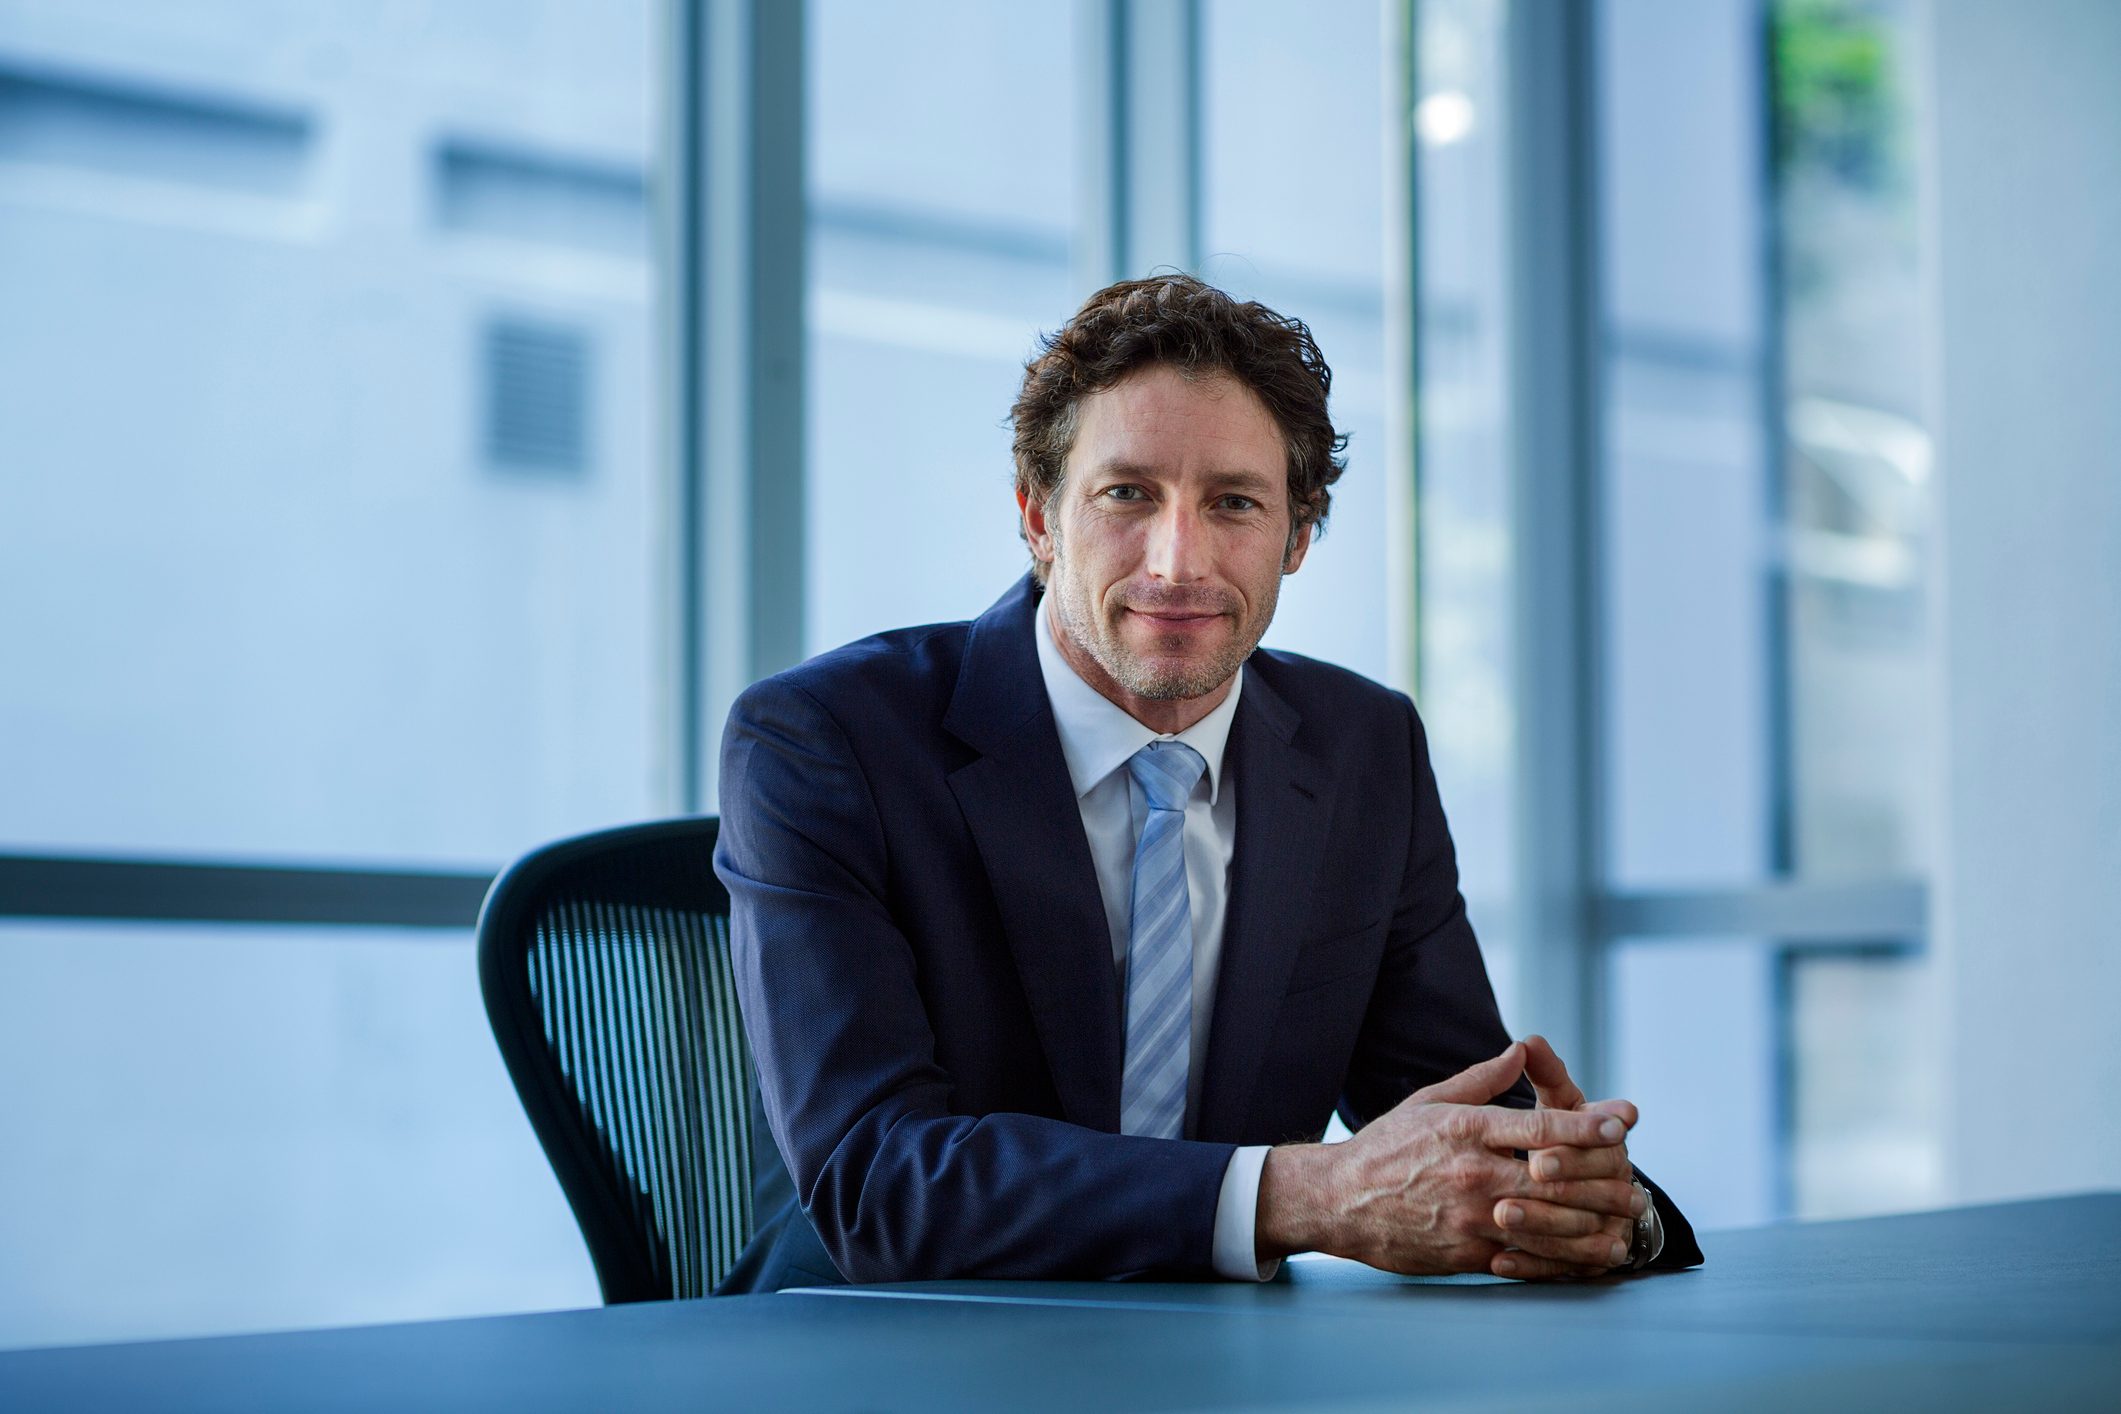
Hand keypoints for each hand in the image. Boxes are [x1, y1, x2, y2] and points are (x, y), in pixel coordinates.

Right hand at [1255, 1042, 1632, 1275]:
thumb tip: (1520, 1051)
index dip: (1586, 1125)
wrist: (1339, 1200)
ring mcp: (1470, 1216)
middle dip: (1602, 1184)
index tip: (1623, 1123)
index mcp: (1466, 1128)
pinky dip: (1560, 1260)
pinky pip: (1522, 1257)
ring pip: (1545, 1223)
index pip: (1538, 1126)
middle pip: (1554, 1180)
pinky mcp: (1465, 1251)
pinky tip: (1585, 1259)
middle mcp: (1472, 1172)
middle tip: (1639, 1189)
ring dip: (1591, 1225)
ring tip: (1624, 1226)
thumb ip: (1481, 1080)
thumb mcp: (1428, 1101)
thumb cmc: (1385, 1146)